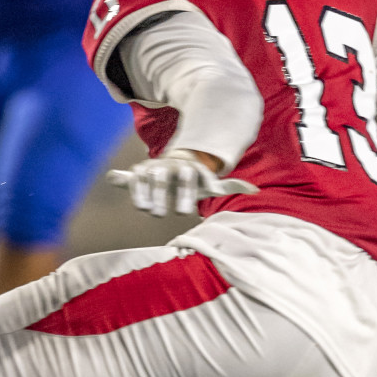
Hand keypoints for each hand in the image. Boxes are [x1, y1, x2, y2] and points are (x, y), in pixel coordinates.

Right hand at [107, 149, 257, 216]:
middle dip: (167, 194)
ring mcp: (156, 168)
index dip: (190, 192)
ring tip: (151, 211)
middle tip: (167, 214)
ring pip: (150, 177)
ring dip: (147, 193)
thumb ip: (230, 185)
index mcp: (193, 168)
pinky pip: (131, 177)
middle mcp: (173, 166)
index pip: (193, 177)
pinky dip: (124, 179)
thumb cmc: (196, 180)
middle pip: (170, 178)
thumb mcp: (211, 183)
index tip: (187, 211)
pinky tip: (120, 185)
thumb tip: (256, 189)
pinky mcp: (140, 172)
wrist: (178, 162)